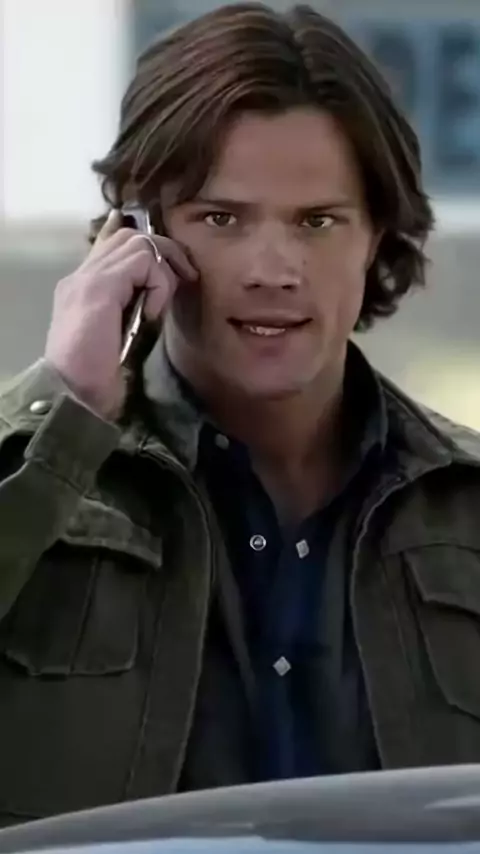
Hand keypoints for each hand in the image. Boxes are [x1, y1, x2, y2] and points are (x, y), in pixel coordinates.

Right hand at [45, 210, 197, 419]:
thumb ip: (133, 309)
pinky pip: (143, 262)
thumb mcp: (122, 335)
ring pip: (138, 242)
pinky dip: (158, 284)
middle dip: (165, 253)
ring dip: (162, 270)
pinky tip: (153, 313)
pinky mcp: (99, 286)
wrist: (73, 394)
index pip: (112, 245)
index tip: (176, 264)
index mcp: (84, 287)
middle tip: (185, 279)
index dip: (145, 247)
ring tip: (162, 302)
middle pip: (130, 237)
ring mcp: (88, 278)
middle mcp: (83, 276)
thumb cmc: (98, 377)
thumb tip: (157, 295)